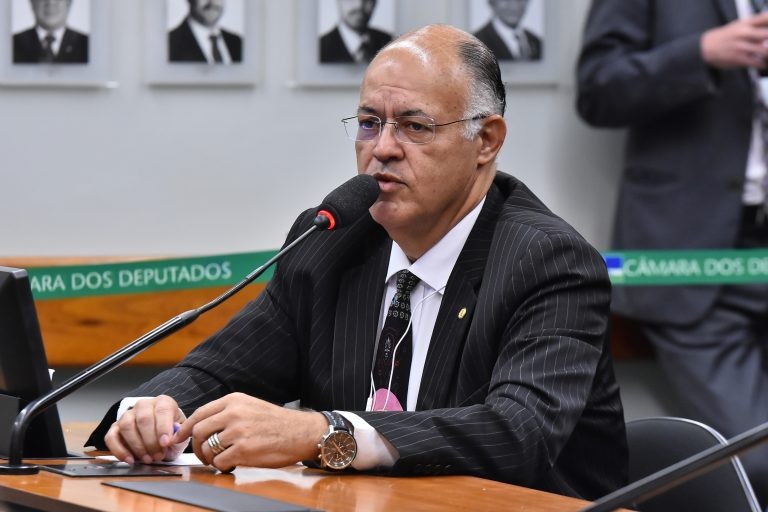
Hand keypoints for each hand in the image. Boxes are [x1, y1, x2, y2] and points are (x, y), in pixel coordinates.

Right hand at [104, 395, 187, 463]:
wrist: (160, 434)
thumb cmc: (171, 432)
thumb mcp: (180, 432)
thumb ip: (179, 434)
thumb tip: (172, 438)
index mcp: (163, 402)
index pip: (162, 410)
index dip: (163, 427)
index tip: (165, 443)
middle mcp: (144, 405)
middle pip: (143, 419)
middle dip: (151, 441)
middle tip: (158, 456)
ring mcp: (128, 415)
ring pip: (127, 426)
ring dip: (137, 446)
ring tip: (147, 459)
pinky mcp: (115, 427)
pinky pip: (111, 437)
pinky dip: (119, 450)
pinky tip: (130, 460)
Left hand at [171, 392, 327, 472]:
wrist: (301, 432)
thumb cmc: (276, 422)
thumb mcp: (250, 406)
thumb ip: (227, 412)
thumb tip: (201, 426)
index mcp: (234, 400)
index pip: (199, 413)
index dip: (185, 428)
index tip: (178, 438)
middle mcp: (234, 413)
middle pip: (199, 431)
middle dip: (196, 446)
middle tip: (204, 455)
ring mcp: (238, 431)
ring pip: (207, 448)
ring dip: (211, 458)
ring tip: (222, 460)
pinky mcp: (244, 449)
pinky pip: (220, 462)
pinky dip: (222, 467)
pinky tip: (233, 464)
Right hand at [701, 12, 767, 68]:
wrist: (705, 47)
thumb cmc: (724, 36)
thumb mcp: (739, 25)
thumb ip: (755, 24)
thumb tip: (767, 32)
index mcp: (745, 23)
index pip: (765, 18)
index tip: (767, 34)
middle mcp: (744, 32)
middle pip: (766, 34)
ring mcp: (741, 46)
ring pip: (764, 50)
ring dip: (767, 53)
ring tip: (767, 56)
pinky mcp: (738, 58)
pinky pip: (756, 62)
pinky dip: (762, 64)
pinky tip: (763, 64)